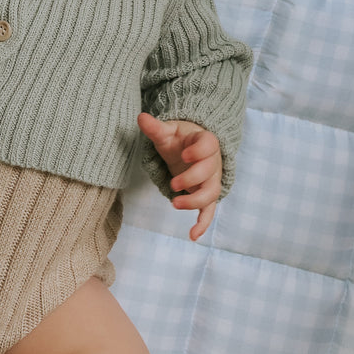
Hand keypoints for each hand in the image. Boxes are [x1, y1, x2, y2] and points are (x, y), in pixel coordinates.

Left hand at [137, 112, 221, 241]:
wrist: (189, 149)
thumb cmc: (179, 139)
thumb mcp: (167, 132)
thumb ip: (155, 128)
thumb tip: (140, 117)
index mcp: (205, 141)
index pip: (210, 145)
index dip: (199, 152)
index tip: (184, 155)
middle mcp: (213, 162)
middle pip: (210, 173)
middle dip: (192, 179)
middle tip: (173, 184)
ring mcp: (212, 180)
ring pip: (211, 193)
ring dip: (195, 201)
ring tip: (175, 204)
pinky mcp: (206, 195)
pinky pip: (209, 211)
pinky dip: (203, 224)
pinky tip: (192, 236)